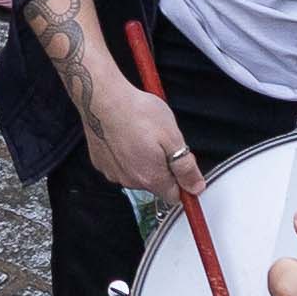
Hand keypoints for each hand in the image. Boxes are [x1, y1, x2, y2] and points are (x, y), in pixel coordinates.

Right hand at [70, 59, 198, 206]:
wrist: (102, 98)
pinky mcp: (101, 162)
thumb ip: (185, 167)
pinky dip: (125, 154)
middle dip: (162, 167)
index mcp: (151, 177)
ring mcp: (113, 172)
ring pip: (137, 174)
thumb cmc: (136, 112)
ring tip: (142, 133)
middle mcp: (130, 181)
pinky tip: (127, 135)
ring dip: (143, 159)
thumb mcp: (172, 137)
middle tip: (161, 141)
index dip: (182, 182)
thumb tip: (195, 187)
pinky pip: (120, 165)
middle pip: (155, 184)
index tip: (183, 166)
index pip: (174, 197)